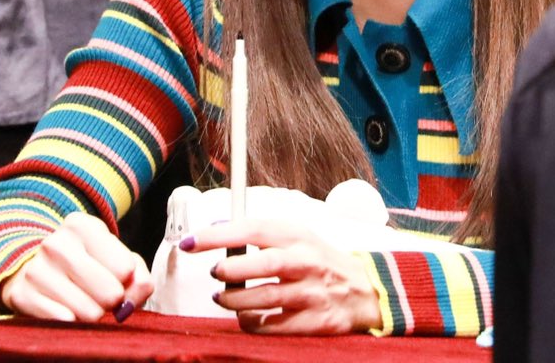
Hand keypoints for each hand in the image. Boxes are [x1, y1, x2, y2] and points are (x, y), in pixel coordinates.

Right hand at [0, 213, 153, 321]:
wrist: (33, 269)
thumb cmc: (84, 263)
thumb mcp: (114, 257)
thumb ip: (138, 275)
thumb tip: (137, 295)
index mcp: (82, 225)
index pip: (125, 268)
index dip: (126, 281)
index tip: (114, 278)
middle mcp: (56, 244)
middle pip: (110, 293)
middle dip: (111, 302)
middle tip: (101, 296)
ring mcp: (36, 269)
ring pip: (89, 314)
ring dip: (93, 315)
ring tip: (82, 302)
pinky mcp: (22, 295)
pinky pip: (64, 323)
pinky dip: (72, 323)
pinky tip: (65, 310)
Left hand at [182, 219, 381, 334]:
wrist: (364, 291)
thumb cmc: (320, 260)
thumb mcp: (297, 236)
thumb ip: (262, 234)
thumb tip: (217, 228)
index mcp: (298, 235)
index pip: (253, 229)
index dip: (218, 235)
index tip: (190, 241)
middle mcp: (306, 261)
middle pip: (263, 264)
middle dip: (230, 270)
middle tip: (215, 273)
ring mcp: (311, 293)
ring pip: (264, 299)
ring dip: (234, 300)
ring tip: (222, 297)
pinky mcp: (314, 322)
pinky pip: (272, 326)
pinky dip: (251, 322)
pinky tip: (245, 316)